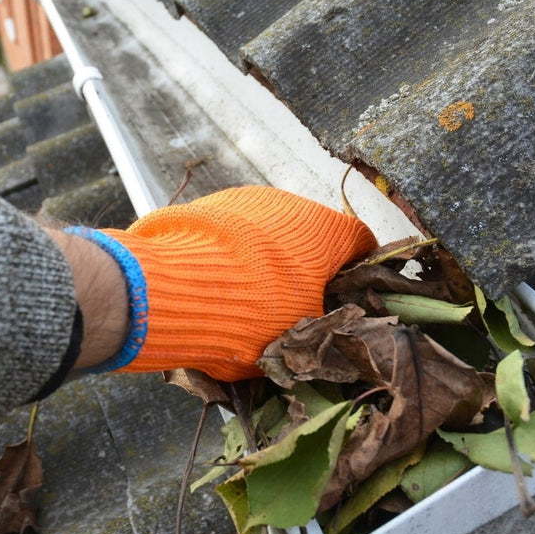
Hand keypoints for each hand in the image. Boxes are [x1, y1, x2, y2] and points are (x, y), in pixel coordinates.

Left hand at [67, 187, 375, 380]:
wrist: (170, 291)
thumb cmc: (254, 316)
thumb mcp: (302, 334)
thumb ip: (325, 325)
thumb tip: (333, 328)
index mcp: (328, 232)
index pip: (364, 244)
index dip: (362, 273)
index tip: (352, 299)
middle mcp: (293, 203)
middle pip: (316, 238)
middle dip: (312, 270)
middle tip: (300, 310)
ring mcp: (247, 199)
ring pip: (274, 233)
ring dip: (273, 263)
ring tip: (253, 302)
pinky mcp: (209, 205)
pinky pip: (236, 233)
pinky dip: (237, 256)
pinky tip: (221, 286)